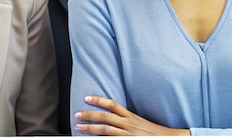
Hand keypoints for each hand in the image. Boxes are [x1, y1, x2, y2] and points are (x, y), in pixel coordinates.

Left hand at [75, 96, 189, 135]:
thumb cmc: (155, 133)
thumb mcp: (141, 123)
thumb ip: (127, 120)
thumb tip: (114, 118)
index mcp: (131, 116)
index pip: (112, 105)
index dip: (98, 100)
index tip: (87, 98)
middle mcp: (128, 124)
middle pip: (105, 117)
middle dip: (89, 115)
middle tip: (76, 114)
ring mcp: (127, 135)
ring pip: (105, 130)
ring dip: (90, 128)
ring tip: (79, 127)